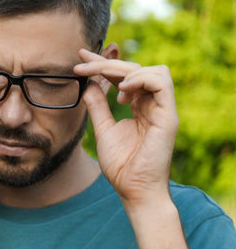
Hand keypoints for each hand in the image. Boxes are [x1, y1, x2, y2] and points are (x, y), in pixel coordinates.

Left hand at [73, 49, 178, 205]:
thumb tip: (88, 84)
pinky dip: (140, 79)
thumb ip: (97, 106)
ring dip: (125, 70)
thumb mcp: (103, 129)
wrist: (133, 190)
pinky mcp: (167, 117)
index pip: (123, 76)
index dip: (102, 64)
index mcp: (140, 106)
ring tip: (108, 86)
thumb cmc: (121, 165)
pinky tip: (122, 91)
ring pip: (152, 70)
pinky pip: (161, 83)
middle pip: (135, 69)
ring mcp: (162, 110)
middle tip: (81, 65)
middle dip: (106, 63)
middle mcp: (152, 105)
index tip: (80, 58)